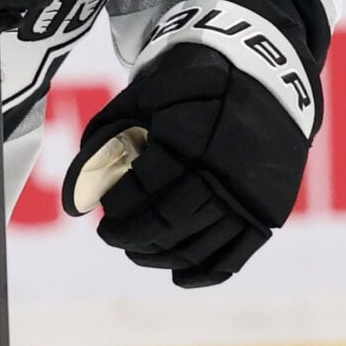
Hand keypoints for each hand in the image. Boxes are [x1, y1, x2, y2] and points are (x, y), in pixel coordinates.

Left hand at [62, 0, 318, 286]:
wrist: (270, 70)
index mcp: (195, 131)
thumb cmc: (195, 79)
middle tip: (110, 234)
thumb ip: (110, 137)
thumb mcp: (150, 90)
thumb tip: (75, 199)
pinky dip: (204, 272)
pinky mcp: (269, 208)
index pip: (147, 184)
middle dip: (133, 234)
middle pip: (172, 220)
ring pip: (200, 243)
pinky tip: (178, 275)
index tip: (102, 209)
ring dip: (161, 255)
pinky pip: (236, 255)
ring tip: (137, 250)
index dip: (119, 202)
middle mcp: (227, 166)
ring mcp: (252, 191)